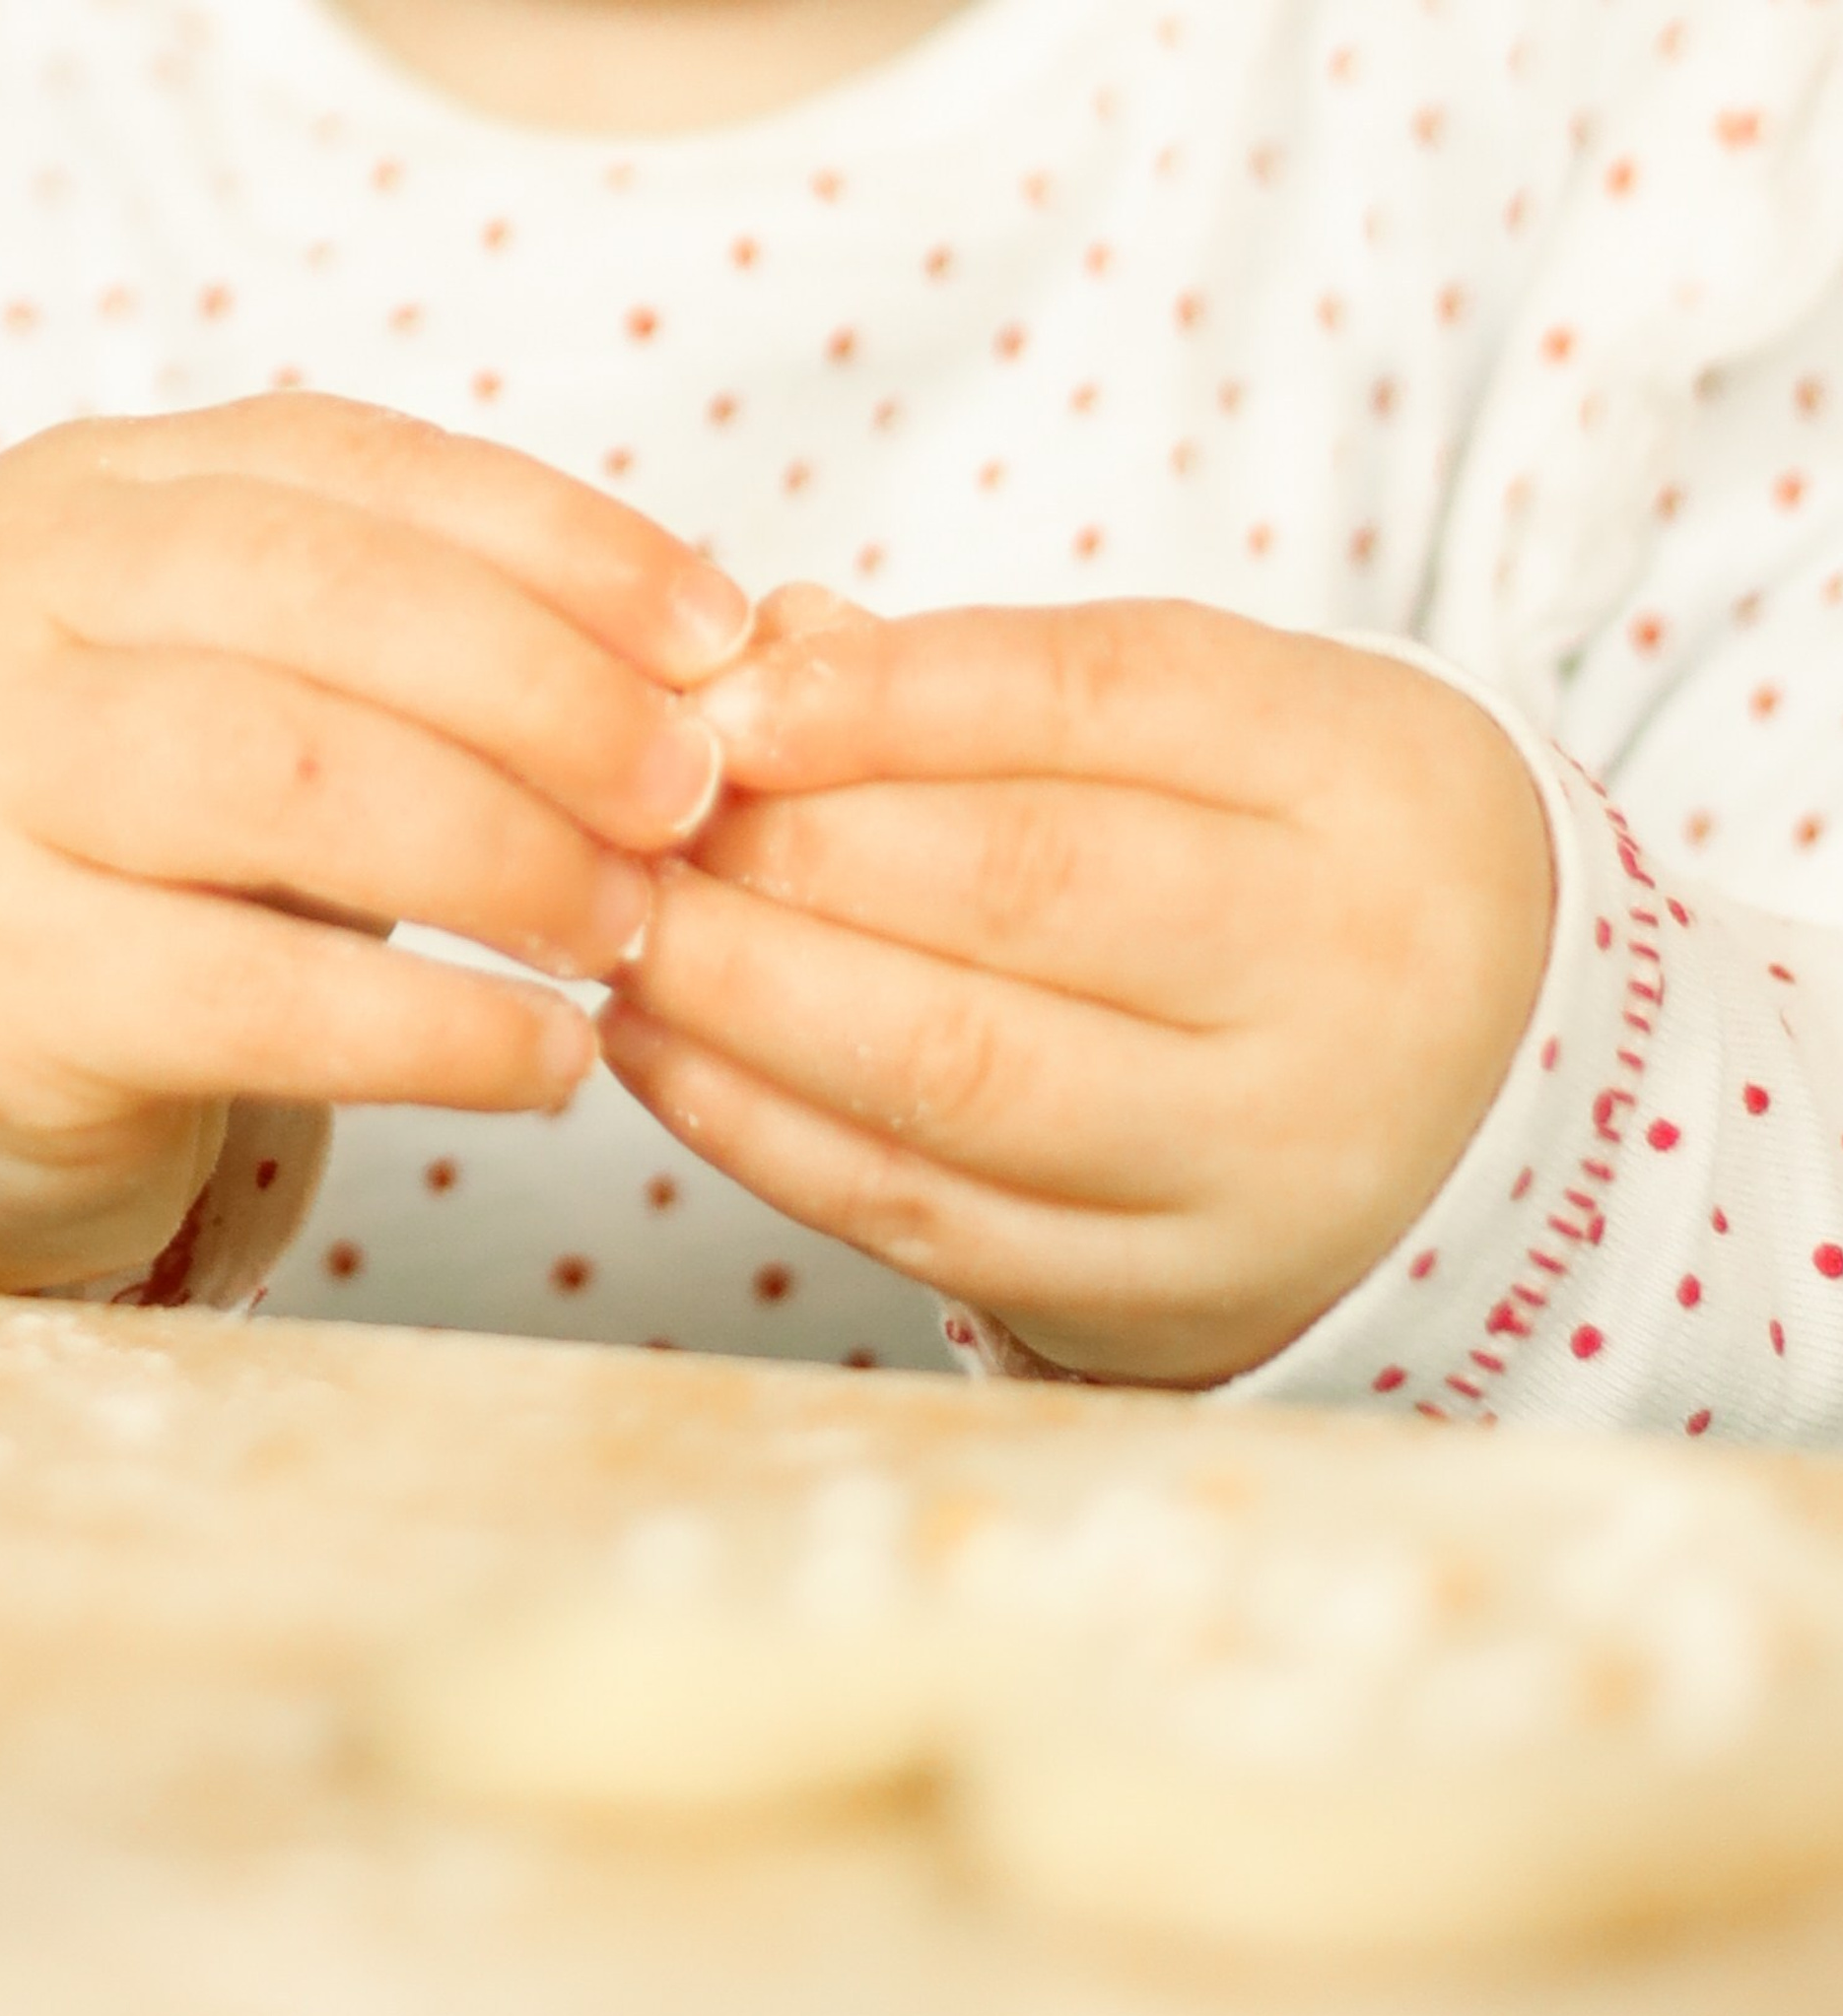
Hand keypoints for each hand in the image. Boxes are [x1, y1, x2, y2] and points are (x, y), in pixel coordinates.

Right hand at [0, 395, 747, 1290]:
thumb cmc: (119, 859)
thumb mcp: (239, 698)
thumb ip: (419, 649)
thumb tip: (715, 660)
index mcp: (83, 500)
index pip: (356, 471)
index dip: (566, 545)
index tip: (721, 637)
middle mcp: (3, 611)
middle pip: (333, 611)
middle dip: (554, 701)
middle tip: (690, 801)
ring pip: (293, 782)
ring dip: (509, 857)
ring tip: (629, 930)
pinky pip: (258, 997)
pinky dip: (439, 1031)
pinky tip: (552, 1060)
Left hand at [601, 591, 1554, 1386]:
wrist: (1471, 1113)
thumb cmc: (1293, 879)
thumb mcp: (1229, 739)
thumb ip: (1008, 691)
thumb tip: (771, 651)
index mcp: (1363, 781)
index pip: (1102, 700)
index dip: (885, 695)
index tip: (720, 697)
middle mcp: (1338, 972)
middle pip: (1018, 886)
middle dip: (787, 847)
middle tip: (633, 820)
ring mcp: (1252, 1156)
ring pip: (954, 1067)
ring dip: (742, 994)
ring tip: (620, 933)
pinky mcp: (1153, 1289)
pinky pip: (922, 1213)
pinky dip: (762, 1133)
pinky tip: (660, 1057)